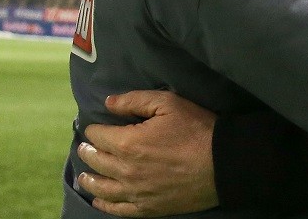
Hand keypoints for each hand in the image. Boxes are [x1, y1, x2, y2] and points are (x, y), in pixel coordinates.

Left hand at [76, 90, 217, 217]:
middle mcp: (125, 171)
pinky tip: (99, 200)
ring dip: (89, 179)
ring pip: (101, 188)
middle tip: (85, 147)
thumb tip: (108, 103)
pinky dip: (104, 204)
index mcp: (128, 143)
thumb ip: (135, 100)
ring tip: (85, 174)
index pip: (98, 136)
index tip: (96, 127)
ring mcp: (135, 192)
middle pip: (96, 161)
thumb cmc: (196, 129)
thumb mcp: (169, 103)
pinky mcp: (147, 207)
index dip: (95, 129)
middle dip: (88, 151)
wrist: (222, 164)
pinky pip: (118, 209)